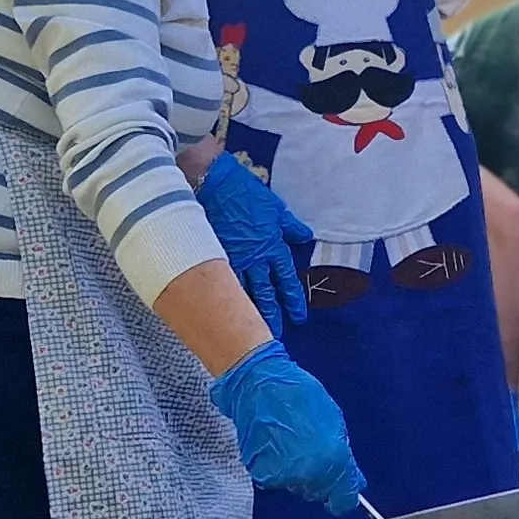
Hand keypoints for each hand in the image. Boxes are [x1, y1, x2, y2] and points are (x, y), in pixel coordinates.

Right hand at [195, 153, 310, 325]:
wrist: (212, 183)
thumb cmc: (244, 192)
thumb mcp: (275, 207)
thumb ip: (290, 226)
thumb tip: (305, 237)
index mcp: (272, 245)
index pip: (286, 279)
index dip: (293, 299)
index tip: (299, 316)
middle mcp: (254, 258)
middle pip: (265, 294)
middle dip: (272, 316)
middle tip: (276, 335)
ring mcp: (232, 260)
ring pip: (242, 294)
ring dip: (248, 313)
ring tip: (251, 332)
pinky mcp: (212, 257)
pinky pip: (220, 283)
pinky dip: (224, 299)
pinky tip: (224, 312)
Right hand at [208, 342, 368, 508]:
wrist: (260, 385)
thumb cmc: (300, 395)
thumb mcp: (335, 421)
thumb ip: (343, 455)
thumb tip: (353, 479)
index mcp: (333, 460)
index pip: (344, 500)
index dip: (344, 496)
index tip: (343, 493)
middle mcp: (309, 473)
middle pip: (319, 492)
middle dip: (320, 478)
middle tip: (311, 449)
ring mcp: (283, 476)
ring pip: (297, 485)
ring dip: (297, 472)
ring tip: (291, 441)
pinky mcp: (261, 473)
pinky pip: (276, 478)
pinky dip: (277, 466)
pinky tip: (275, 443)